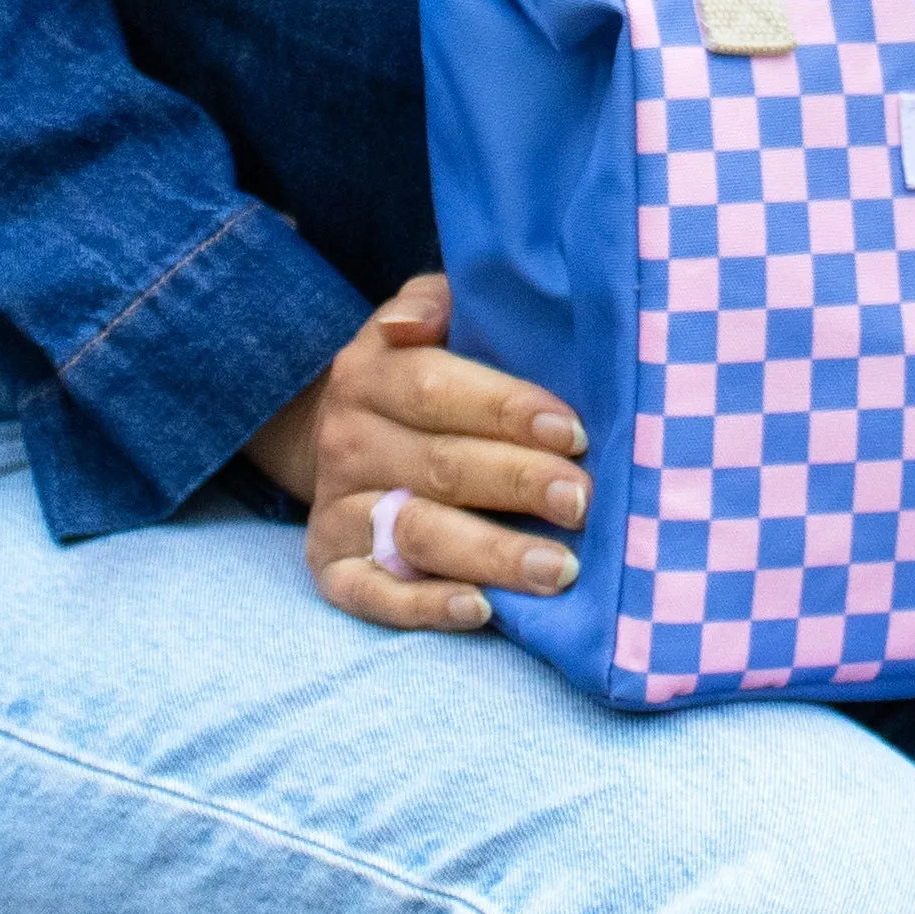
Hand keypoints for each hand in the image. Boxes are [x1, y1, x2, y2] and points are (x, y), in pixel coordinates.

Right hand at [246, 273, 587, 636]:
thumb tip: (409, 323)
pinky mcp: (331, 567)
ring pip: (415, 534)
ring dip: (490, 554)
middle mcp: (348, 442)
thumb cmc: (417, 372)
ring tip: (559, 569)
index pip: (434, 388)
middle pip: (438, 465)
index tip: (575, 433)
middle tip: (583, 502)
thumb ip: (432, 302)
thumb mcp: (426, 317)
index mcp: (370, 374)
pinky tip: (481, 610)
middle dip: (518, 483)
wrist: (331, 432)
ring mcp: (337, 509)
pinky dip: (423, 608)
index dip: (506, 409)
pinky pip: (371, 595)